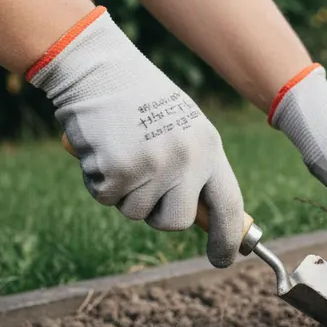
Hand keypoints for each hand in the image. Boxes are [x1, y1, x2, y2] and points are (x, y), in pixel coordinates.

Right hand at [28, 8, 244, 266]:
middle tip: (144, 188)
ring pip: (136, 212)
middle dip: (157, 216)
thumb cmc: (139, 98)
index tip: (224, 258)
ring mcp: (154, 166)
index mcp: (210, 148)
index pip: (229, 204)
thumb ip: (195, 167)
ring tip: (121, 150)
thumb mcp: (183, 127)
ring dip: (123, 192)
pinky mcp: (119, 170)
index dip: (228, 238)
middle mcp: (188, 160)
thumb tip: (198, 216)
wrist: (97, 68)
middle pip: (177, 221)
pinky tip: (102, 147)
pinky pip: (105, 198)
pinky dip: (97, 180)